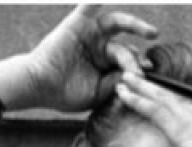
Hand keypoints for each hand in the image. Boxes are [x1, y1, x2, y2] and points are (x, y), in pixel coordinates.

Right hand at [0, 5, 157, 112]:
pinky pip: (90, 6)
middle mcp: (100, 46)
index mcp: (106, 63)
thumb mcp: (99, 92)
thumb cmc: (66, 92)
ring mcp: (90, 34)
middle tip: (150, 61)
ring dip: (135, 24)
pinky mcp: (79, 23)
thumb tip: (140, 72)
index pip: (128, 63)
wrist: (41, 86)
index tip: (143, 78)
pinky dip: (97, 0)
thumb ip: (118, 81)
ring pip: (116, 24)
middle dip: (137, 57)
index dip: (137, 70)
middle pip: (126, 46)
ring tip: (151, 32)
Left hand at [115, 71, 191, 146]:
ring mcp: (188, 117)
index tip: (161, 91)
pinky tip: (124, 94)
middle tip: (135, 76)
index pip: (188, 102)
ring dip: (139, 89)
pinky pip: (152, 110)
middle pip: (170, 95)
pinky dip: (136, 101)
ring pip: (158, 99)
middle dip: (151, 86)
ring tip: (124, 79)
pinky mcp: (178, 129)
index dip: (172, 96)